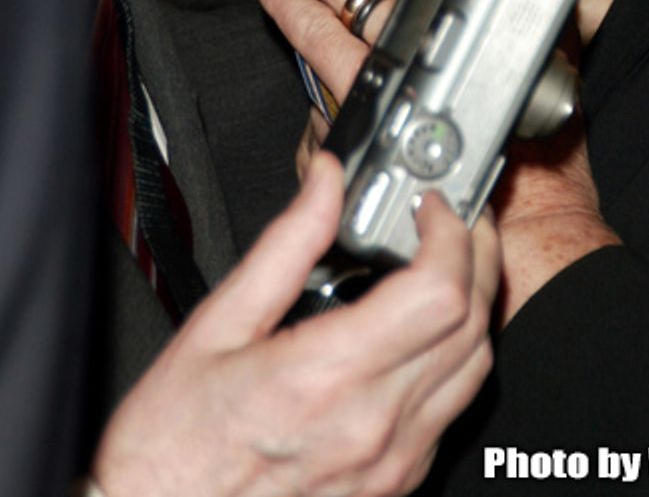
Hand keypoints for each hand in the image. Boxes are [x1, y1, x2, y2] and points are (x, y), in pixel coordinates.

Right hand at [93, 152, 498, 496]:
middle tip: (453, 220)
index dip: (451, 232)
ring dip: (474, 307)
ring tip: (446, 266)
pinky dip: (454, 361)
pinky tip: (423, 334)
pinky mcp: (392, 487)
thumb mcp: (217, 325)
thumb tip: (324, 182)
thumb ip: (286, 244)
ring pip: (474, 371)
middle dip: (475, 255)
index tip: (434, 206)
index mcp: (326, 375)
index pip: (438, 292)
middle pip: (471, 324)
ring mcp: (388, 465)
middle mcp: (370, 426)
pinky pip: (450, 414)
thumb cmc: (173, 445)